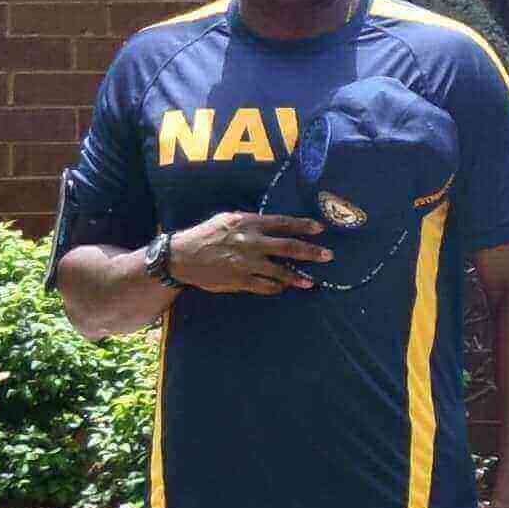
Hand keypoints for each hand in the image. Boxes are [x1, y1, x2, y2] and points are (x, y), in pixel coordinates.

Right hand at [159, 209, 325, 295]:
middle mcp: (249, 242)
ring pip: (280, 271)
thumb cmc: (205, 235)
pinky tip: (284, 287)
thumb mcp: (227, 220)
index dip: (303, 225)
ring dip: (298, 277)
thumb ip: (251, 223)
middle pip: (288, 247)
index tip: (320, 228)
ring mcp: (245, 263)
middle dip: (311, 252)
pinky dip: (277, 287)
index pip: (282, 223)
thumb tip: (274, 226)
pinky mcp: (239, 280)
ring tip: (311, 281)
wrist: (180, 256)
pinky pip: (265, 286)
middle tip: (328, 256)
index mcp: (247, 223)